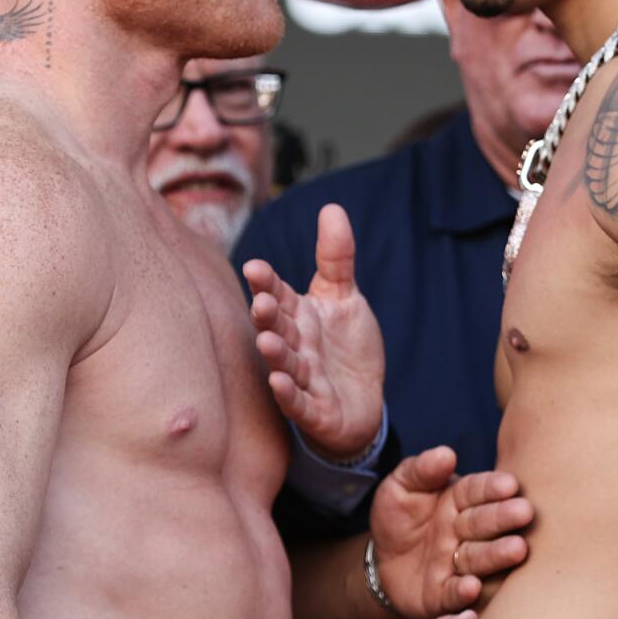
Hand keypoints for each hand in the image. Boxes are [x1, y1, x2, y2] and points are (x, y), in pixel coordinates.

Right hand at [243, 204, 384, 459]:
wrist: (363, 402)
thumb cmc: (345, 347)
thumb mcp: (344, 297)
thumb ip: (336, 257)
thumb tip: (331, 207)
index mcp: (298, 316)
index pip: (279, 295)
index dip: (267, 283)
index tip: (255, 267)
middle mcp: (296, 345)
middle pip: (278, 328)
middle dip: (268, 316)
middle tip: (261, 301)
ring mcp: (303, 379)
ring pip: (285, 364)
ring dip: (275, 354)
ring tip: (267, 340)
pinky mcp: (315, 411)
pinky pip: (300, 403)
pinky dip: (289, 394)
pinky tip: (279, 382)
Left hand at [370, 446, 531, 618]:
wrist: (380, 561)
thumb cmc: (398, 517)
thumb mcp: (400, 487)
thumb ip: (421, 470)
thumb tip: (446, 454)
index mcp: (458, 501)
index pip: (476, 491)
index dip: (492, 488)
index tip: (509, 484)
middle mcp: (463, 532)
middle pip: (483, 523)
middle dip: (504, 518)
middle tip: (526, 512)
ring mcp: (455, 564)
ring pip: (477, 557)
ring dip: (497, 554)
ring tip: (517, 548)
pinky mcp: (442, 595)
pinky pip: (452, 593)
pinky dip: (463, 591)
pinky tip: (472, 586)